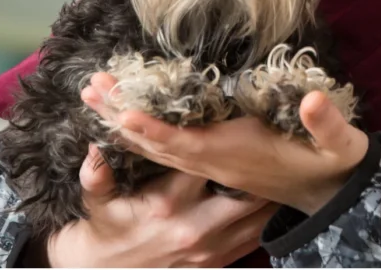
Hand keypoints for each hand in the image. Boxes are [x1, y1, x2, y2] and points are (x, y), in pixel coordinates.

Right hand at [45, 143, 277, 266]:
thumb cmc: (106, 229)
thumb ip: (97, 174)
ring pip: (257, 219)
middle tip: (280, 149)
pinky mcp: (216, 265)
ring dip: (270, 196)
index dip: (228, 145)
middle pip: (245, 193)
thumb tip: (93, 148)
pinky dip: (265, 221)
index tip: (246, 125)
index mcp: (169, 203)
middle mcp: (195, 227)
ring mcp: (209, 251)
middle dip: (262, 173)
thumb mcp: (98, 201)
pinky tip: (276, 201)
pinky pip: (254, 241)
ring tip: (287, 171)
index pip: (208, 165)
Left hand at [83, 73, 369, 216]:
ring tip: (97, 95)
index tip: (123, 113)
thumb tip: (313, 99)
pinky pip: (168, 153)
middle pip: (159, 147)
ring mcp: (213, 170)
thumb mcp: (338, 144)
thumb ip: (326, 123)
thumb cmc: (333, 163)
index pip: (189, 145)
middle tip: (91, 87)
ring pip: (158, 151)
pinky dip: (142, 135)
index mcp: (240, 157)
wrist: (333, 194)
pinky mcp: (214, 166)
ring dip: (125, 124)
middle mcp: (218, 166)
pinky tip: (125, 120)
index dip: (156, 131)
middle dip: (123, 118)